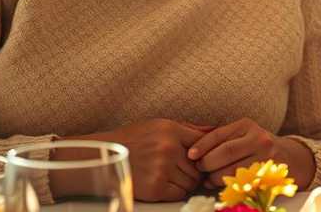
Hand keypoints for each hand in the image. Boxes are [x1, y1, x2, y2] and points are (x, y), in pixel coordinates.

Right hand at [52, 118, 207, 201]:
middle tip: (183, 171)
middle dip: (194, 171)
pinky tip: (165, 185)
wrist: (105, 156)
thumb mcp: (159, 125)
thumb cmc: (134, 139)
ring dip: (186, 183)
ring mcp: (162, 168)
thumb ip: (188, 129)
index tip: (200, 158)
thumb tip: (214, 130)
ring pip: (190, 182)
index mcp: (171, 130)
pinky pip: (179, 194)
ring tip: (172, 177)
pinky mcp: (155, 188)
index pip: (202, 143)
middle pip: (198, 166)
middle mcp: (168, 148)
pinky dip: (176, 193)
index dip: (203, 153)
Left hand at [187, 118, 315, 187]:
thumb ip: (222, 138)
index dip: (202, 145)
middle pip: (225, 152)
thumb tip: (192, 148)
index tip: (190, 155)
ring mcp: (266, 156)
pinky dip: (227, 185)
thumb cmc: (257, 146)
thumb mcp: (242, 135)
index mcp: (246, 125)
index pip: (219, 134)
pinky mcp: (270, 173)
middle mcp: (258, 137)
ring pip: (232, 170)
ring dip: (214, 177)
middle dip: (207, 163)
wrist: (291, 157)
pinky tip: (221, 185)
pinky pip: (243, 182)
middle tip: (199, 169)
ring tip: (207, 179)